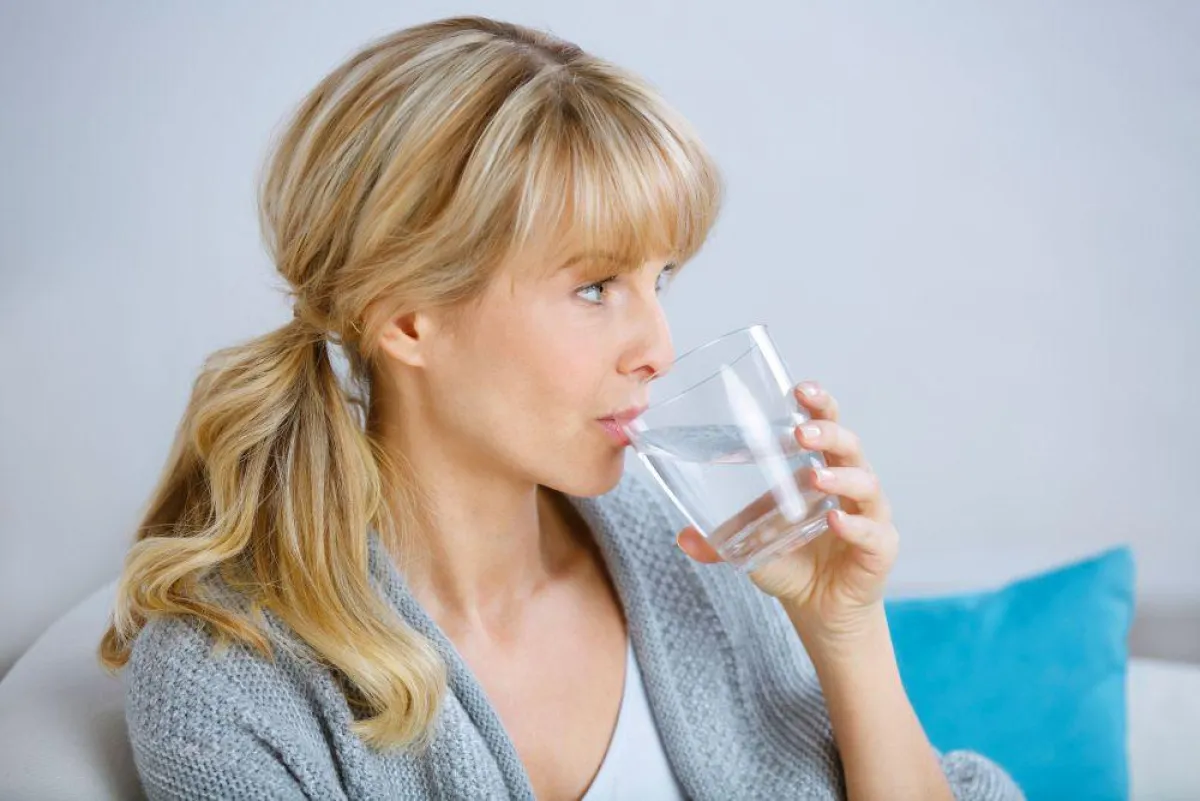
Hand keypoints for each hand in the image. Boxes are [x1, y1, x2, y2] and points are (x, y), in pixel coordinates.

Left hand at [675, 380, 899, 640]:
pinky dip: (855, 525)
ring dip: (840, 477)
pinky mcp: (879, 548)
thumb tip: (681, 536)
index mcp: (823, 468)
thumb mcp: (749, 544)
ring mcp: (869, 515)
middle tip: (802, 431)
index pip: (827, 424)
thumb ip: (718, 539)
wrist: (818, 607)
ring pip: (865, 483)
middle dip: (828, 433)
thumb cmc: (791, 559)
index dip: (818, 404)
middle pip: (849, 446)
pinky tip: (836, 520)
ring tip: (814, 477)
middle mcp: (850, 485)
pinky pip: (872, 532)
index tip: (799, 389)